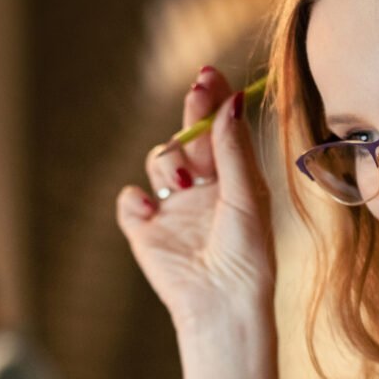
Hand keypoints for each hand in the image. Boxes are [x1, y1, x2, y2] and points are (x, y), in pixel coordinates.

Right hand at [116, 67, 275, 333]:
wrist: (222, 304)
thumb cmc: (248, 256)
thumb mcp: (248, 195)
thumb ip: (234, 149)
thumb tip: (230, 102)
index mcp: (232, 179)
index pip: (220, 129)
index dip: (213, 100)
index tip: (210, 74)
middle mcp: (201, 188)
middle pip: (187, 137)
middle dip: (190, 114)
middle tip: (197, 91)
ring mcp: (172, 208)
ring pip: (158, 161)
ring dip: (167, 161)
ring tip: (181, 180)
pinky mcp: (145, 230)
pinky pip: (131, 199)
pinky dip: (136, 200)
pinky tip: (151, 211)